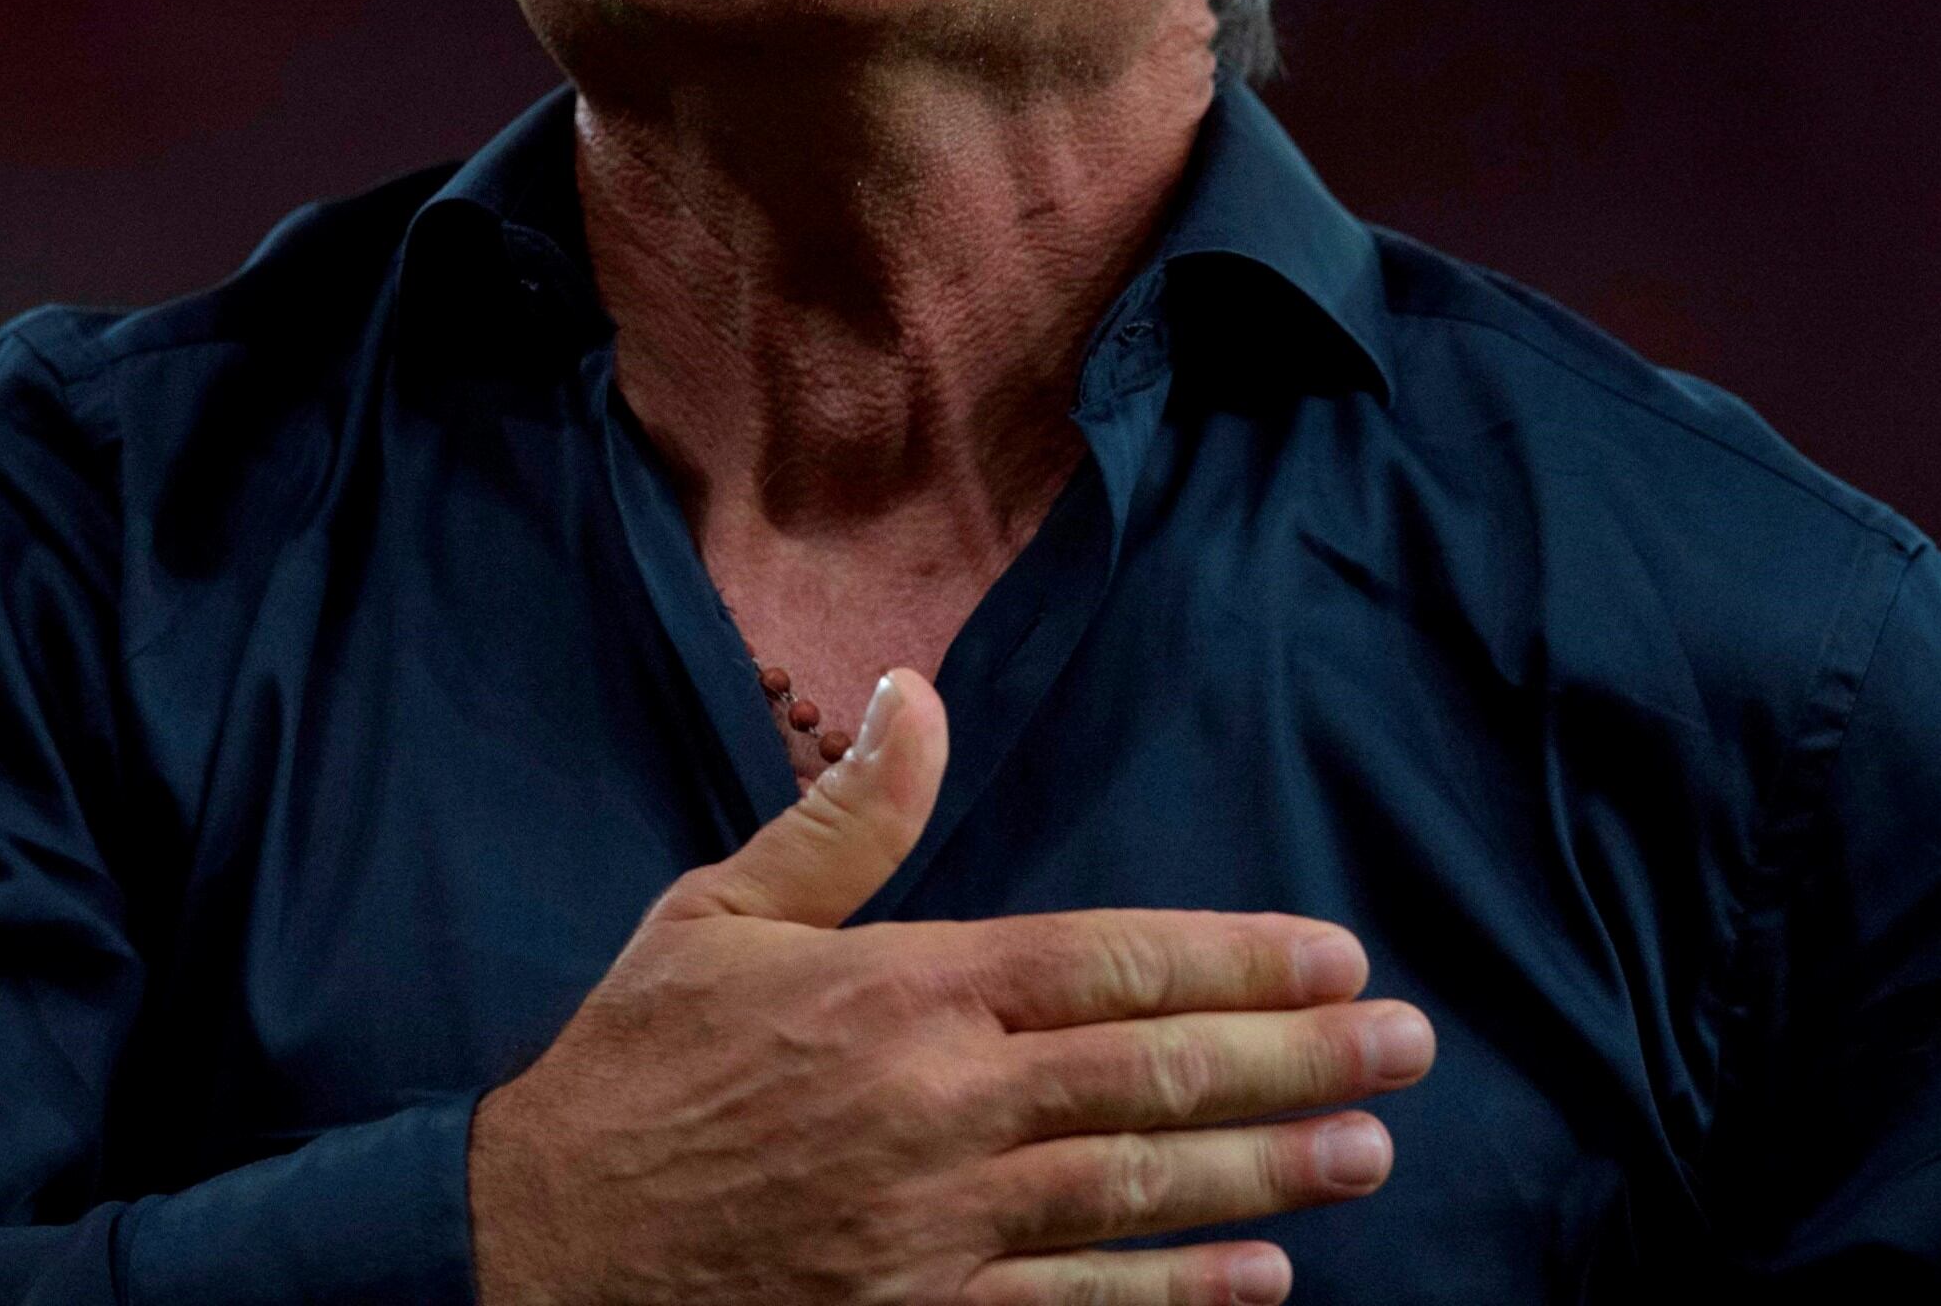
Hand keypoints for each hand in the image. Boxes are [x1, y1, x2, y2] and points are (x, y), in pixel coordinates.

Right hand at [468, 670, 1431, 1304]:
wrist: (531, 1249)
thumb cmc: (629, 1072)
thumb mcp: (716, 914)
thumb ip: (842, 818)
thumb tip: (916, 696)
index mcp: (900, 993)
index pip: (1105, 960)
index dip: (1233, 958)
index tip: (1335, 953)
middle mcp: (938, 1108)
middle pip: (1150, 1073)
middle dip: (1296, 1059)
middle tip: (1408, 1049)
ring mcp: (934, 1229)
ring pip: (1136, 1191)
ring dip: (1267, 1172)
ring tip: (1368, 1153)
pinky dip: (1172, 1298)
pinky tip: (1258, 1281)